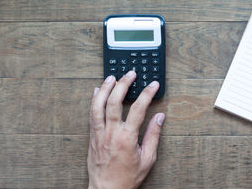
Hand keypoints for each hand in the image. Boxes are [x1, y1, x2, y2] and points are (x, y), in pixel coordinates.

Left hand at [87, 71, 164, 188]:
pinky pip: (91, 114)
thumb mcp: (147, 159)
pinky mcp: (92, 137)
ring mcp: (99, 134)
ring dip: (105, 89)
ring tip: (112, 77)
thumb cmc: (127, 178)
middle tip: (130, 74)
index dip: (147, 94)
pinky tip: (97, 91)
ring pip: (98, 106)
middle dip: (123, 84)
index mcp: (127, 138)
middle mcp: (111, 133)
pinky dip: (94, 100)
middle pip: (114, 102)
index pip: (138, 109)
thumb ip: (153, 136)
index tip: (152, 85)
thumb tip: (159, 117)